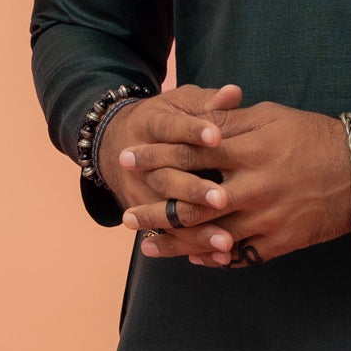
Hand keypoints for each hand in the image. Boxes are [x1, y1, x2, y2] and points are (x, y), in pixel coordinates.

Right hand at [99, 83, 242, 234]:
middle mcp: (139, 162)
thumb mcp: (180, 104)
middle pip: (166, 177)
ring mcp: (139, 192)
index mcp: (149, 124)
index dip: (191, 131)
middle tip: (223, 198)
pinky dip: (195, 247)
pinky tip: (222, 256)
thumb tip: (233, 93)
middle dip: (194, 189)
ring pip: (167, 213)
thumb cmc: (165, 119)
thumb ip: (207, 102)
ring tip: (227, 241)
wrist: (116, 145)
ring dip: (196, 229)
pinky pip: (170, 235)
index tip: (216, 136)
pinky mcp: (144, 216)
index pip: (170, 127)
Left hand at [127, 103, 350, 266]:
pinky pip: (238, 256)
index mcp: (249, 150)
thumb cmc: (315, 136)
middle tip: (126, 216)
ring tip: (148, 245)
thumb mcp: (272, 117)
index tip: (128, 159)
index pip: (190, 153)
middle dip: (154, 211)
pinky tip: (191, 258)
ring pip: (209, 238)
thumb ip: (230, 122)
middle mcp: (254, 187)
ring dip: (175, 243)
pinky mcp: (281, 241)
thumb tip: (192, 122)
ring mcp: (267, 219)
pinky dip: (212, 258)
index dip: (156, 156)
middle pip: (191, 203)